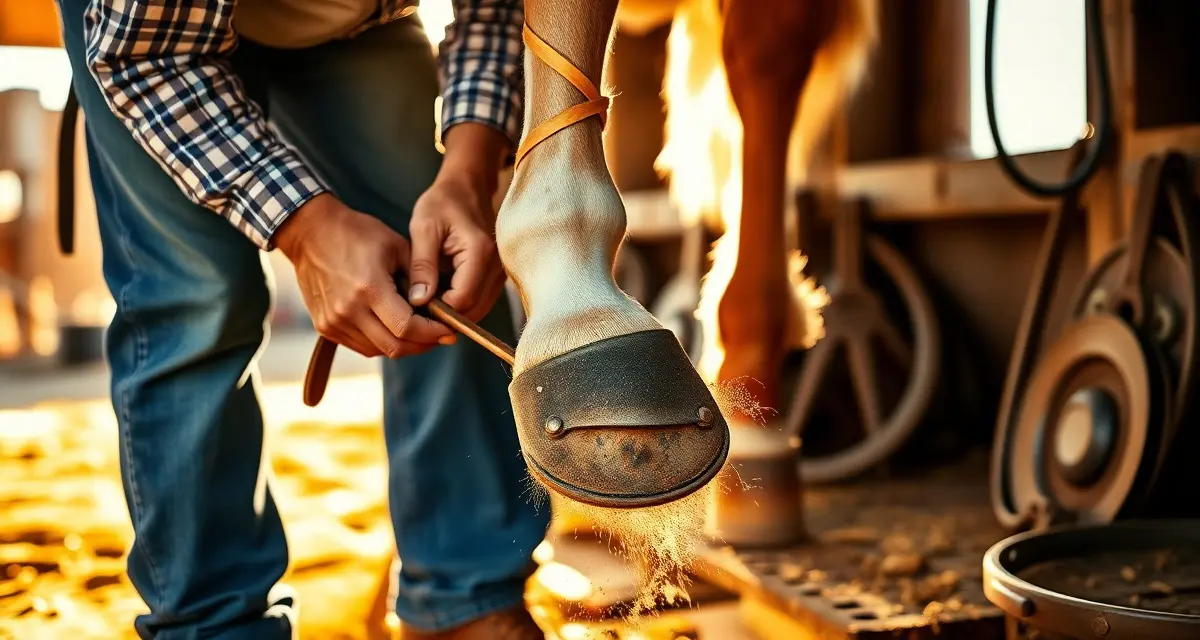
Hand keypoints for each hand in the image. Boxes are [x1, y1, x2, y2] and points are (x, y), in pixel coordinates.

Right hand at [276, 193, 454, 357]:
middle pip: (395, 347)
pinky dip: (382, 342)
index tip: (450, 329)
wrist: (310, 232)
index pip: (407, 327)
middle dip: (423, 344)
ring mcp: (333, 322)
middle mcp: (348, 311)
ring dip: (404, 345)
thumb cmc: (357, 233)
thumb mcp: (396, 246)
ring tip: (420, 332)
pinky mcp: (324, 327)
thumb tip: (441, 306)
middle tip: (441, 335)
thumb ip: (420, 278)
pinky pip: (361, 346)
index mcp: (369, 288)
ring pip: (378, 350)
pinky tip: (395, 329)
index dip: (432, 333)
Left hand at [407, 123, 509, 320]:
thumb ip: (422, 266)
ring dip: (452, 311)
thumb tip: (418, 302)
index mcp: (480, 253)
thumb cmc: (443, 203)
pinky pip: (479, 301)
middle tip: (417, 306)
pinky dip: (460, 304)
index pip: (462, 299)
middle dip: (444, 315)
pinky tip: (440, 293)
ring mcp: (500, 274)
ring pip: (477, 310)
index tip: (414, 305)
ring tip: (427, 299)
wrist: (467, 189)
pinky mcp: (496, 278)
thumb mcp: (424, 228)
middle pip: (473, 310)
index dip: (438, 309)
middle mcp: (497, 268)